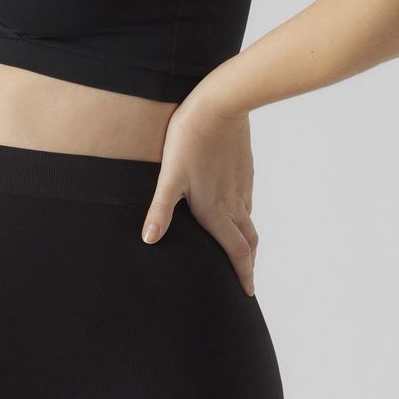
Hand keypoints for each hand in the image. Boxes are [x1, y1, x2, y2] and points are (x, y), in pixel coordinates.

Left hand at [141, 98, 258, 295]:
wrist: (221, 106)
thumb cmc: (190, 141)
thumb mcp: (169, 177)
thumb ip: (160, 211)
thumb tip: (149, 240)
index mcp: (216, 211)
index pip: (236, 252)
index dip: (243, 274)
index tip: (247, 293)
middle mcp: (234, 202)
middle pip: (249, 241)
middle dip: (249, 263)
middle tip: (247, 279)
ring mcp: (242, 185)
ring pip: (249, 221)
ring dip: (248, 241)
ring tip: (242, 250)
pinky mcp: (245, 169)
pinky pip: (248, 200)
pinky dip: (245, 216)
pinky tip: (236, 210)